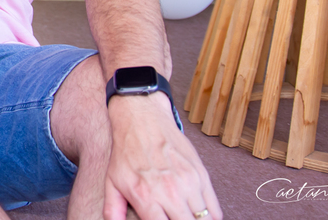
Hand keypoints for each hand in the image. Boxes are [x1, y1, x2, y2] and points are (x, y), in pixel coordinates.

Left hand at [104, 94, 221, 219]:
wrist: (141, 117)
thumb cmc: (125, 151)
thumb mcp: (112, 180)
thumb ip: (113, 208)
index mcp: (145, 198)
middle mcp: (169, 193)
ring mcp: (188, 183)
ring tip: (186, 217)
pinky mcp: (201, 174)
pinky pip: (215, 209)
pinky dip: (211, 217)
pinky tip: (199, 216)